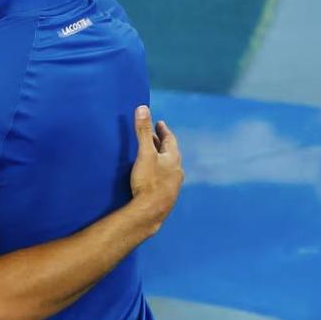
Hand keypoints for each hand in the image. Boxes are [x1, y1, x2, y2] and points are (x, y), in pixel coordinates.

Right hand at [129, 106, 183, 230]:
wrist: (151, 211)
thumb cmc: (149, 181)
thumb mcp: (144, 153)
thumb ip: (143, 131)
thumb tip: (143, 108)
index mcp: (173, 158)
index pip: (170, 140)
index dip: (164, 130)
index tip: (159, 123)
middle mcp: (177, 170)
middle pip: (170, 153)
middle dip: (161, 143)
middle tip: (153, 136)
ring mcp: (173, 184)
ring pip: (169, 166)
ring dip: (161, 158)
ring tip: (152, 155)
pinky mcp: (167, 196)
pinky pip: (165, 178)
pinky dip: (159, 171)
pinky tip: (153, 176)